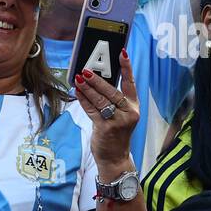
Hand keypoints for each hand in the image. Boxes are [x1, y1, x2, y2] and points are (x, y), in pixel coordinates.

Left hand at [75, 50, 140, 167]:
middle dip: (98, 80)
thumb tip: (94, 80)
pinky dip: (83, 100)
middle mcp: (129, 113)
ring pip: (100, 100)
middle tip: (87, 69)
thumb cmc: (115, 133)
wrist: (115, 158)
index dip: (127, 67)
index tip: (122, 52)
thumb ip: (111, 100)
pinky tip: (77, 92)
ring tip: (79, 78)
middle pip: (112, 92)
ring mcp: (118, 121)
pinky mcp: (106, 128)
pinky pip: (92, 110)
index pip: (131, 83)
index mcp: (134, 107)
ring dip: (88, 88)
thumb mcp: (119, 115)